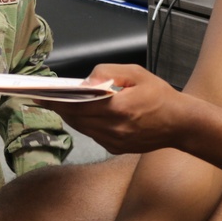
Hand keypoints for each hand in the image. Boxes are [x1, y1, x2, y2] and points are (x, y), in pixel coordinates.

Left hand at [38, 64, 190, 154]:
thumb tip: (86, 80)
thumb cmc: (160, 95)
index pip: (79, 106)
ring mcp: (115, 142)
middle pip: (77, 119)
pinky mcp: (117, 148)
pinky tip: (84, 114)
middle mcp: (114, 129)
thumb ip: (109, 72)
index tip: (41, 96)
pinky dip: (86, 125)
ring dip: (71, 117)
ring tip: (61, 104)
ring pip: (83, 129)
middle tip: (45, 98)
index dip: (57, 101)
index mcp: (118, 109)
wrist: (181, 124)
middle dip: (60, 108)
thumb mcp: (136, 73)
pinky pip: (94, 135)